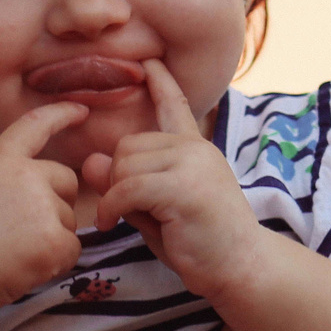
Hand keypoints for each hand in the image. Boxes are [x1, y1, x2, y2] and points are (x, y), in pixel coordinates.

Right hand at [0, 101, 88, 310]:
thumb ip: (2, 182)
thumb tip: (40, 190)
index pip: (35, 126)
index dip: (61, 115)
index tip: (81, 110)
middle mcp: (25, 175)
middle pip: (66, 182)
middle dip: (55, 206)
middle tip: (18, 234)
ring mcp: (41, 205)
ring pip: (69, 221)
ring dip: (49, 240)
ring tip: (8, 254)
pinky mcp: (53, 239)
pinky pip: (72, 250)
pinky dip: (54, 264)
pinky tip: (22, 269)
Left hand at [84, 60, 266, 303]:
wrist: (241, 267)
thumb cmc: (201, 244)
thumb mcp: (156, 210)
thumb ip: (126, 185)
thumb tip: (89, 160)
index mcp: (195, 149)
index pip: (176, 106)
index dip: (161, 84)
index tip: (149, 63)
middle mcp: (194, 148)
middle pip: (127, 145)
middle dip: (116, 178)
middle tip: (125, 210)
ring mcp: (192, 163)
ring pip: (123, 165)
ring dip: (114, 195)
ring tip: (125, 219)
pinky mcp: (183, 187)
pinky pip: (126, 188)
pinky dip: (110, 207)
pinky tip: (110, 224)